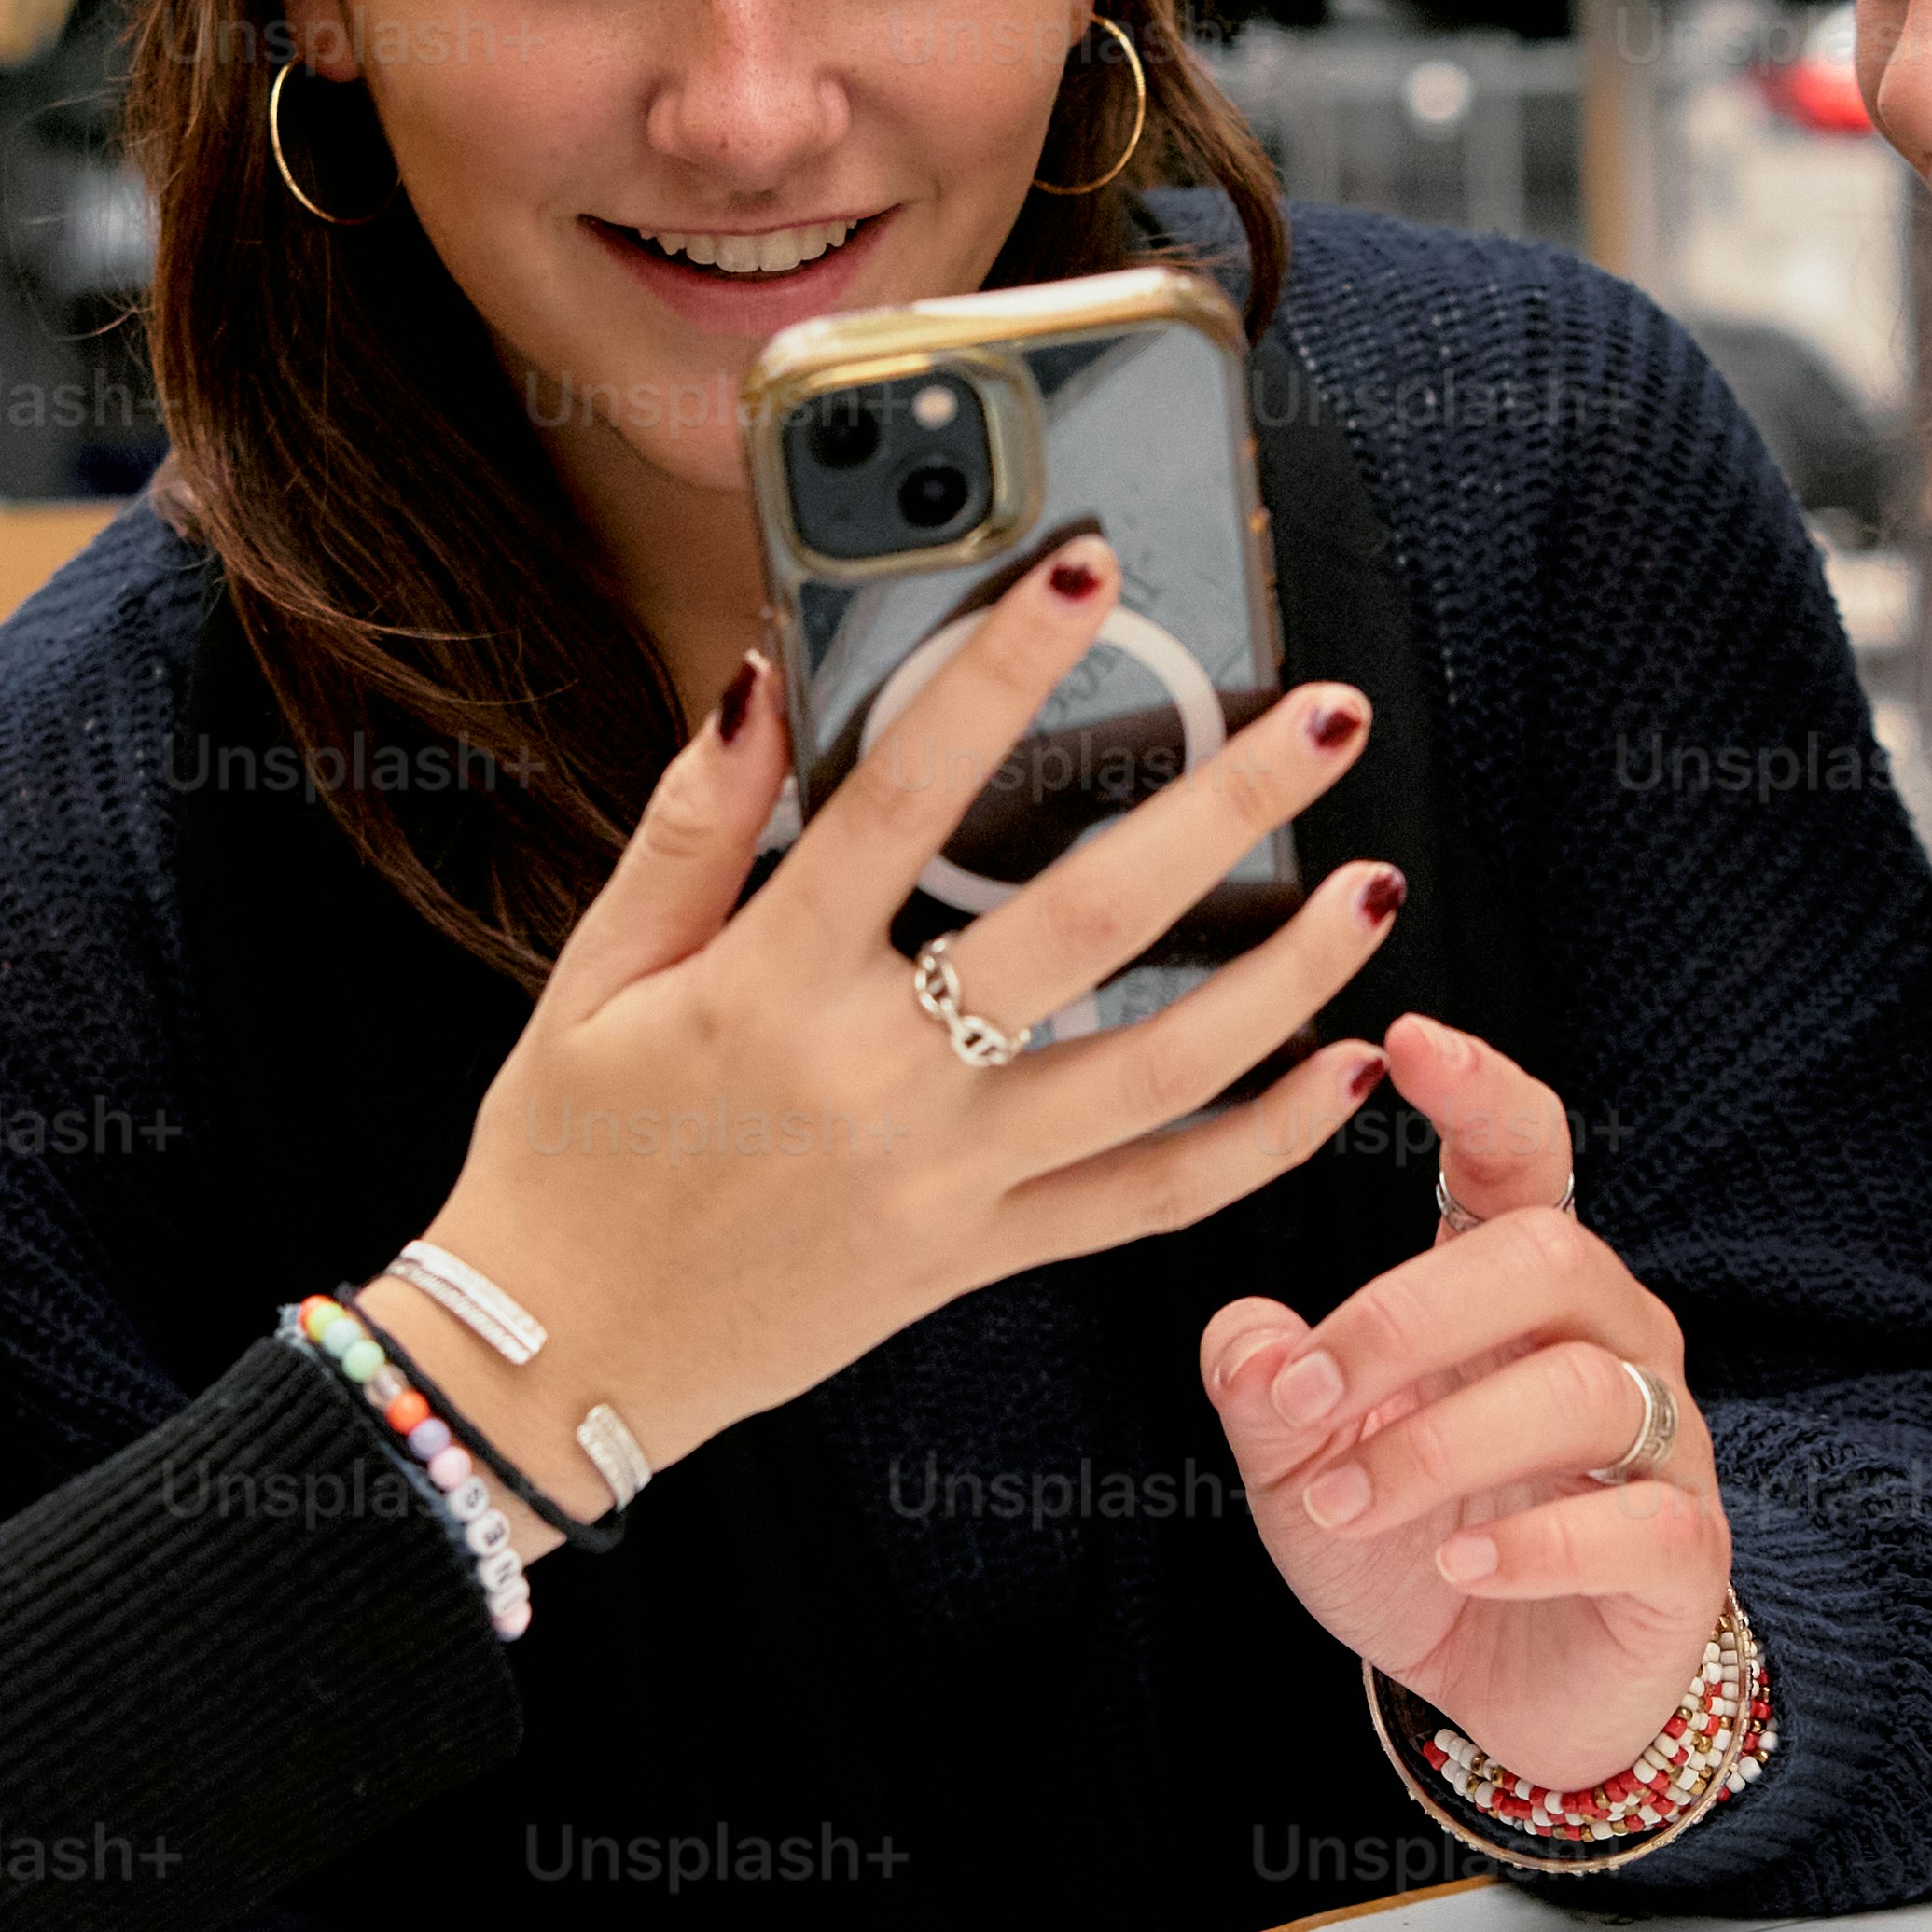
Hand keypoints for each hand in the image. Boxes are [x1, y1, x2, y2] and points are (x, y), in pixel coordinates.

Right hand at [393, 539, 1400, 1512]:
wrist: (558, 1358)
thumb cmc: (567, 1150)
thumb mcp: (601, 969)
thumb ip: (692, 821)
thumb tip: (764, 677)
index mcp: (770, 982)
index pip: (905, 793)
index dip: (997, 671)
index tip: (1083, 573)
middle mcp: (875, 1077)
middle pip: (1087, 926)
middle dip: (1223, 807)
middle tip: (1328, 716)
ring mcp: (944, 1178)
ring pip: (1155, 1072)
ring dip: (1286, 977)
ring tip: (1373, 885)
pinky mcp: (979, 1257)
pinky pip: (1148, 1202)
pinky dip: (1261, 1142)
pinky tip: (1343, 1069)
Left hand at [1197, 1016, 1733, 1792]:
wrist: (1509, 1700)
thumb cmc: (1417, 1545)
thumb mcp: (1304, 1469)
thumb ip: (1270, 1393)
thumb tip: (1245, 1339)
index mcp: (1517, 1290)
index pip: (1525, 1156)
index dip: (1480, 1091)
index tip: (1405, 1038)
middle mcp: (1608, 1336)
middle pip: (1547, 1256)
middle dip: (1405, 1317)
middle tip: (1304, 1397)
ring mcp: (1661, 1442)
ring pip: (1583, 1388)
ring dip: (1439, 1443)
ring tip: (1345, 1504)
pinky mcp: (1685, 1550)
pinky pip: (1638, 1522)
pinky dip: (1537, 1545)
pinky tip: (1461, 1562)